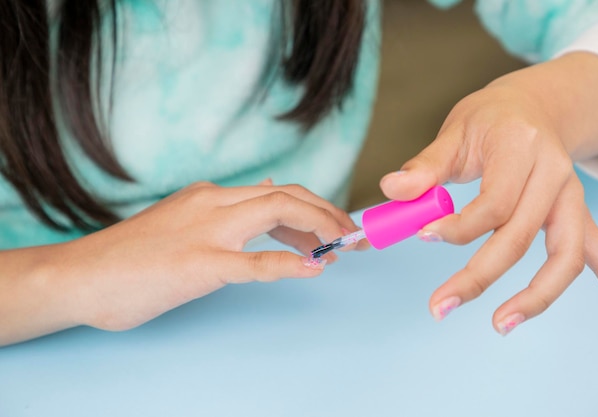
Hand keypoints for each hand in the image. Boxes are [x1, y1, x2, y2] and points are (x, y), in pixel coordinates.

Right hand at [1, 182, 365, 343]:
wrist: (81, 276)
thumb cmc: (132, 257)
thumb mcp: (184, 221)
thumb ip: (226, 211)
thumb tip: (266, 192)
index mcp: (210, 196)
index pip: (276, 192)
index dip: (314, 208)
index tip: (333, 230)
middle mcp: (212, 203)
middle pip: (287, 195)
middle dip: (327, 213)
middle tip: (351, 237)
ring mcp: (206, 232)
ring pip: (277, 212)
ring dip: (319, 228)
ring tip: (341, 250)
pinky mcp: (197, 265)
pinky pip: (252, 262)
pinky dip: (287, 264)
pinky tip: (312, 270)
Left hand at [380, 53, 597, 334]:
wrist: (534, 106)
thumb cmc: (490, 119)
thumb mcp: (455, 130)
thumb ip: (426, 165)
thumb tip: (391, 190)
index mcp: (522, 149)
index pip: (494, 203)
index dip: (458, 227)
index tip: (423, 236)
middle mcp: (554, 175)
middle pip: (521, 237)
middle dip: (479, 277)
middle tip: (439, 307)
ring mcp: (570, 197)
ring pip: (564, 254)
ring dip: (537, 296)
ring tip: (501, 323)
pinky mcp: (576, 213)